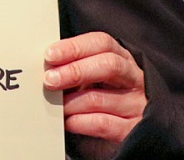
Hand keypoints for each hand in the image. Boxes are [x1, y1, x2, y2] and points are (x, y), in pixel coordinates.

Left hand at [44, 32, 147, 157]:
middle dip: (74, 71)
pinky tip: (67, 121)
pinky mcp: (133, 130)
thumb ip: (72, 67)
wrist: (115, 139)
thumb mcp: (88, 78)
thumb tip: (46, 64)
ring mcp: (137, 105)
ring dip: (69, 102)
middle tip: (49, 80)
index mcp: (122, 59)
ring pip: (98, 98)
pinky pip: (101, 123)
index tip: (50, 55)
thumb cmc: (97, 99)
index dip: (74, 47)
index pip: (102, 43)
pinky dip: (77, 122)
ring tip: (54, 105)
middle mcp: (134, 79)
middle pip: (108, 65)